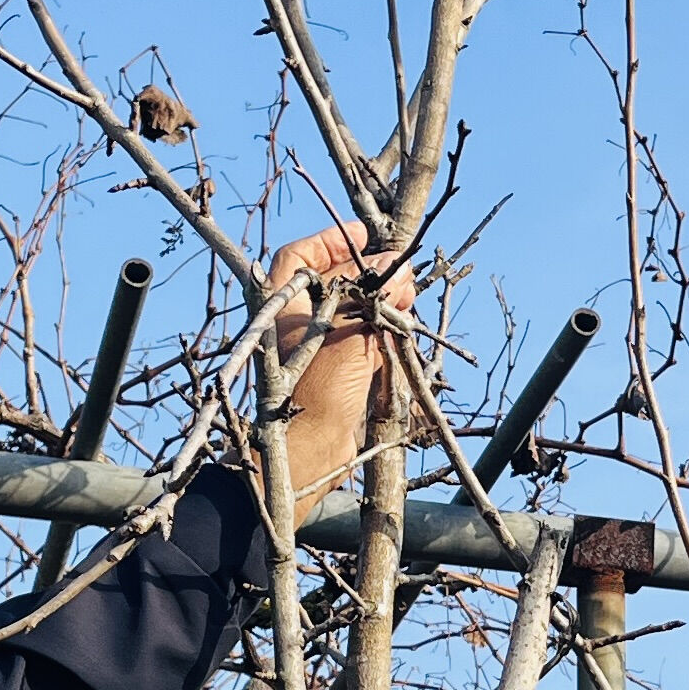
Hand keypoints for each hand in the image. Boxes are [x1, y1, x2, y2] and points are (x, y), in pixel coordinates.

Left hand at [261, 221, 419, 520]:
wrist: (307, 455)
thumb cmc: (314, 392)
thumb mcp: (349, 335)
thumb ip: (375, 298)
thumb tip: (399, 270)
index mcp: (281, 307)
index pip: (302, 257)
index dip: (332, 240)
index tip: (365, 234)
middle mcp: (295, 325)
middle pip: (334, 284)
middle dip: (370, 274)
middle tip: (401, 272)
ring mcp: (315, 351)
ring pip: (352, 314)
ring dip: (381, 304)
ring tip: (407, 299)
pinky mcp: (335, 376)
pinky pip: (361, 343)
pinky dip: (382, 335)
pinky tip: (403, 330)